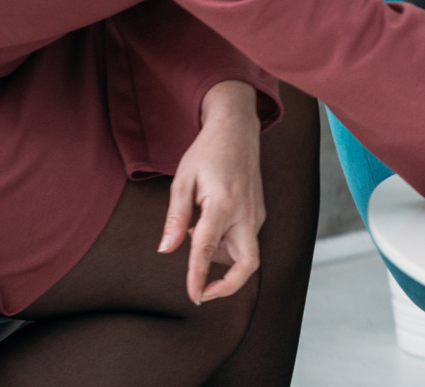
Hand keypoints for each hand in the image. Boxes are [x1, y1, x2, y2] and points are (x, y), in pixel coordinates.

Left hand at [159, 80, 264, 303]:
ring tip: (194, 234)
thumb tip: (165, 250)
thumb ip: (175, 218)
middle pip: (247, 264)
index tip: (192, 296)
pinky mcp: (259, 213)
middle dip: (228, 286)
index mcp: (222, 204)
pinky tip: (207, 226)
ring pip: (246, 254)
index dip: (197, 277)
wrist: (237, 129)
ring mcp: (256, 213)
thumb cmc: (206, 152)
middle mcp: (245, 213)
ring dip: (220, 258)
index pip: (207, 250)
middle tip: (203, 292)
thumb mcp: (182, 181)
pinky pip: (246, 240)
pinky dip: (226, 244)